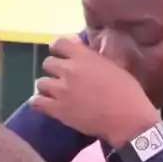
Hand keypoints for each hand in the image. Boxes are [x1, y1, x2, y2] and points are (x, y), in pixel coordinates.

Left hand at [29, 35, 160, 148]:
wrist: (126, 118)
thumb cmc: (127, 91)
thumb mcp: (114, 65)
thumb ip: (94, 56)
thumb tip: (83, 48)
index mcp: (84, 57)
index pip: (59, 43)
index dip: (58, 48)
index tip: (63, 55)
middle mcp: (69, 70)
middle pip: (47, 63)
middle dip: (54, 70)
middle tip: (63, 78)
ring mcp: (60, 90)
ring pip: (40, 83)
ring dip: (47, 87)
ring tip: (56, 93)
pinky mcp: (56, 109)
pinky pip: (36, 102)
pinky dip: (38, 102)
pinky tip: (46, 104)